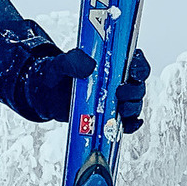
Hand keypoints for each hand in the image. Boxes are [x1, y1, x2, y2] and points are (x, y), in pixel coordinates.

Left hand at [11, 45, 149, 127]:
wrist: (46, 95)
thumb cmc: (58, 74)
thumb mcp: (62, 63)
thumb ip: (74, 60)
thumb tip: (90, 66)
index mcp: (112, 64)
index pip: (135, 62)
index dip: (140, 66)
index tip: (133, 71)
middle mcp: (118, 81)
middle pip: (138, 86)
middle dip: (134, 91)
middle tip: (120, 93)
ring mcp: (115, 100)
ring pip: (135, 104)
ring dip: (133, 108)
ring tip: (121, 110)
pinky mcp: (109, 117)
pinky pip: (127, 123)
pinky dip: (132, 125)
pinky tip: (128, 124)